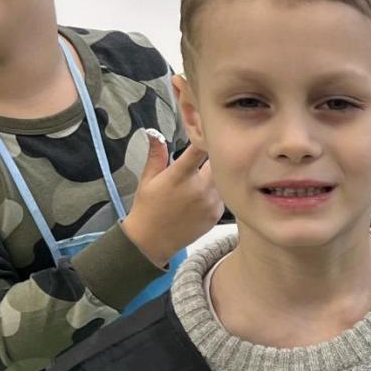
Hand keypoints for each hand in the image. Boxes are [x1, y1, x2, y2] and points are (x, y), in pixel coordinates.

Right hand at [122, 131, 222, 264]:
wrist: (153, 240)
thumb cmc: (148, 207)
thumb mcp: (148, 179)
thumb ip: (156, 155)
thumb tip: (153, 133)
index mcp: (180, 176)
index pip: (198, 149)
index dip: (205, 137)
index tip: (207, 130)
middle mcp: (199, 188)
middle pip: (217, 162)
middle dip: (213, 156)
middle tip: (204, 158)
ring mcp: (211, 202)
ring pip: (222, 178)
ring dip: (215, 176)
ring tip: (200, 180)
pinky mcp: (217, 213)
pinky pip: (222, 195)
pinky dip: (216, 192)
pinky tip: (202, 197)